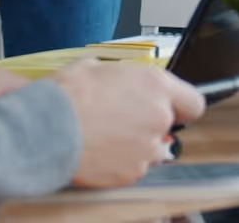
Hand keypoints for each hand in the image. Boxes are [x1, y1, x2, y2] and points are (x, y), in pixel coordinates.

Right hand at [51, 60, 205, 187]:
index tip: (170, 105)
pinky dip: (120, 160)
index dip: (181, 104)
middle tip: (120, 117)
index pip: (193, 101)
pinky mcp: (132, 172)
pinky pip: (134, 165)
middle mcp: (158, 117)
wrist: (46, 129)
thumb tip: (121, 78)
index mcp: (155, 86)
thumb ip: (122, 75)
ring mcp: (147, 148)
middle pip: (168, 124)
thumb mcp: (95, 66)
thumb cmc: (67, 95)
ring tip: (105, 134)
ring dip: (135, 142)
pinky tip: (99, 149)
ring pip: (151, 147)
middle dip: (149, 121)